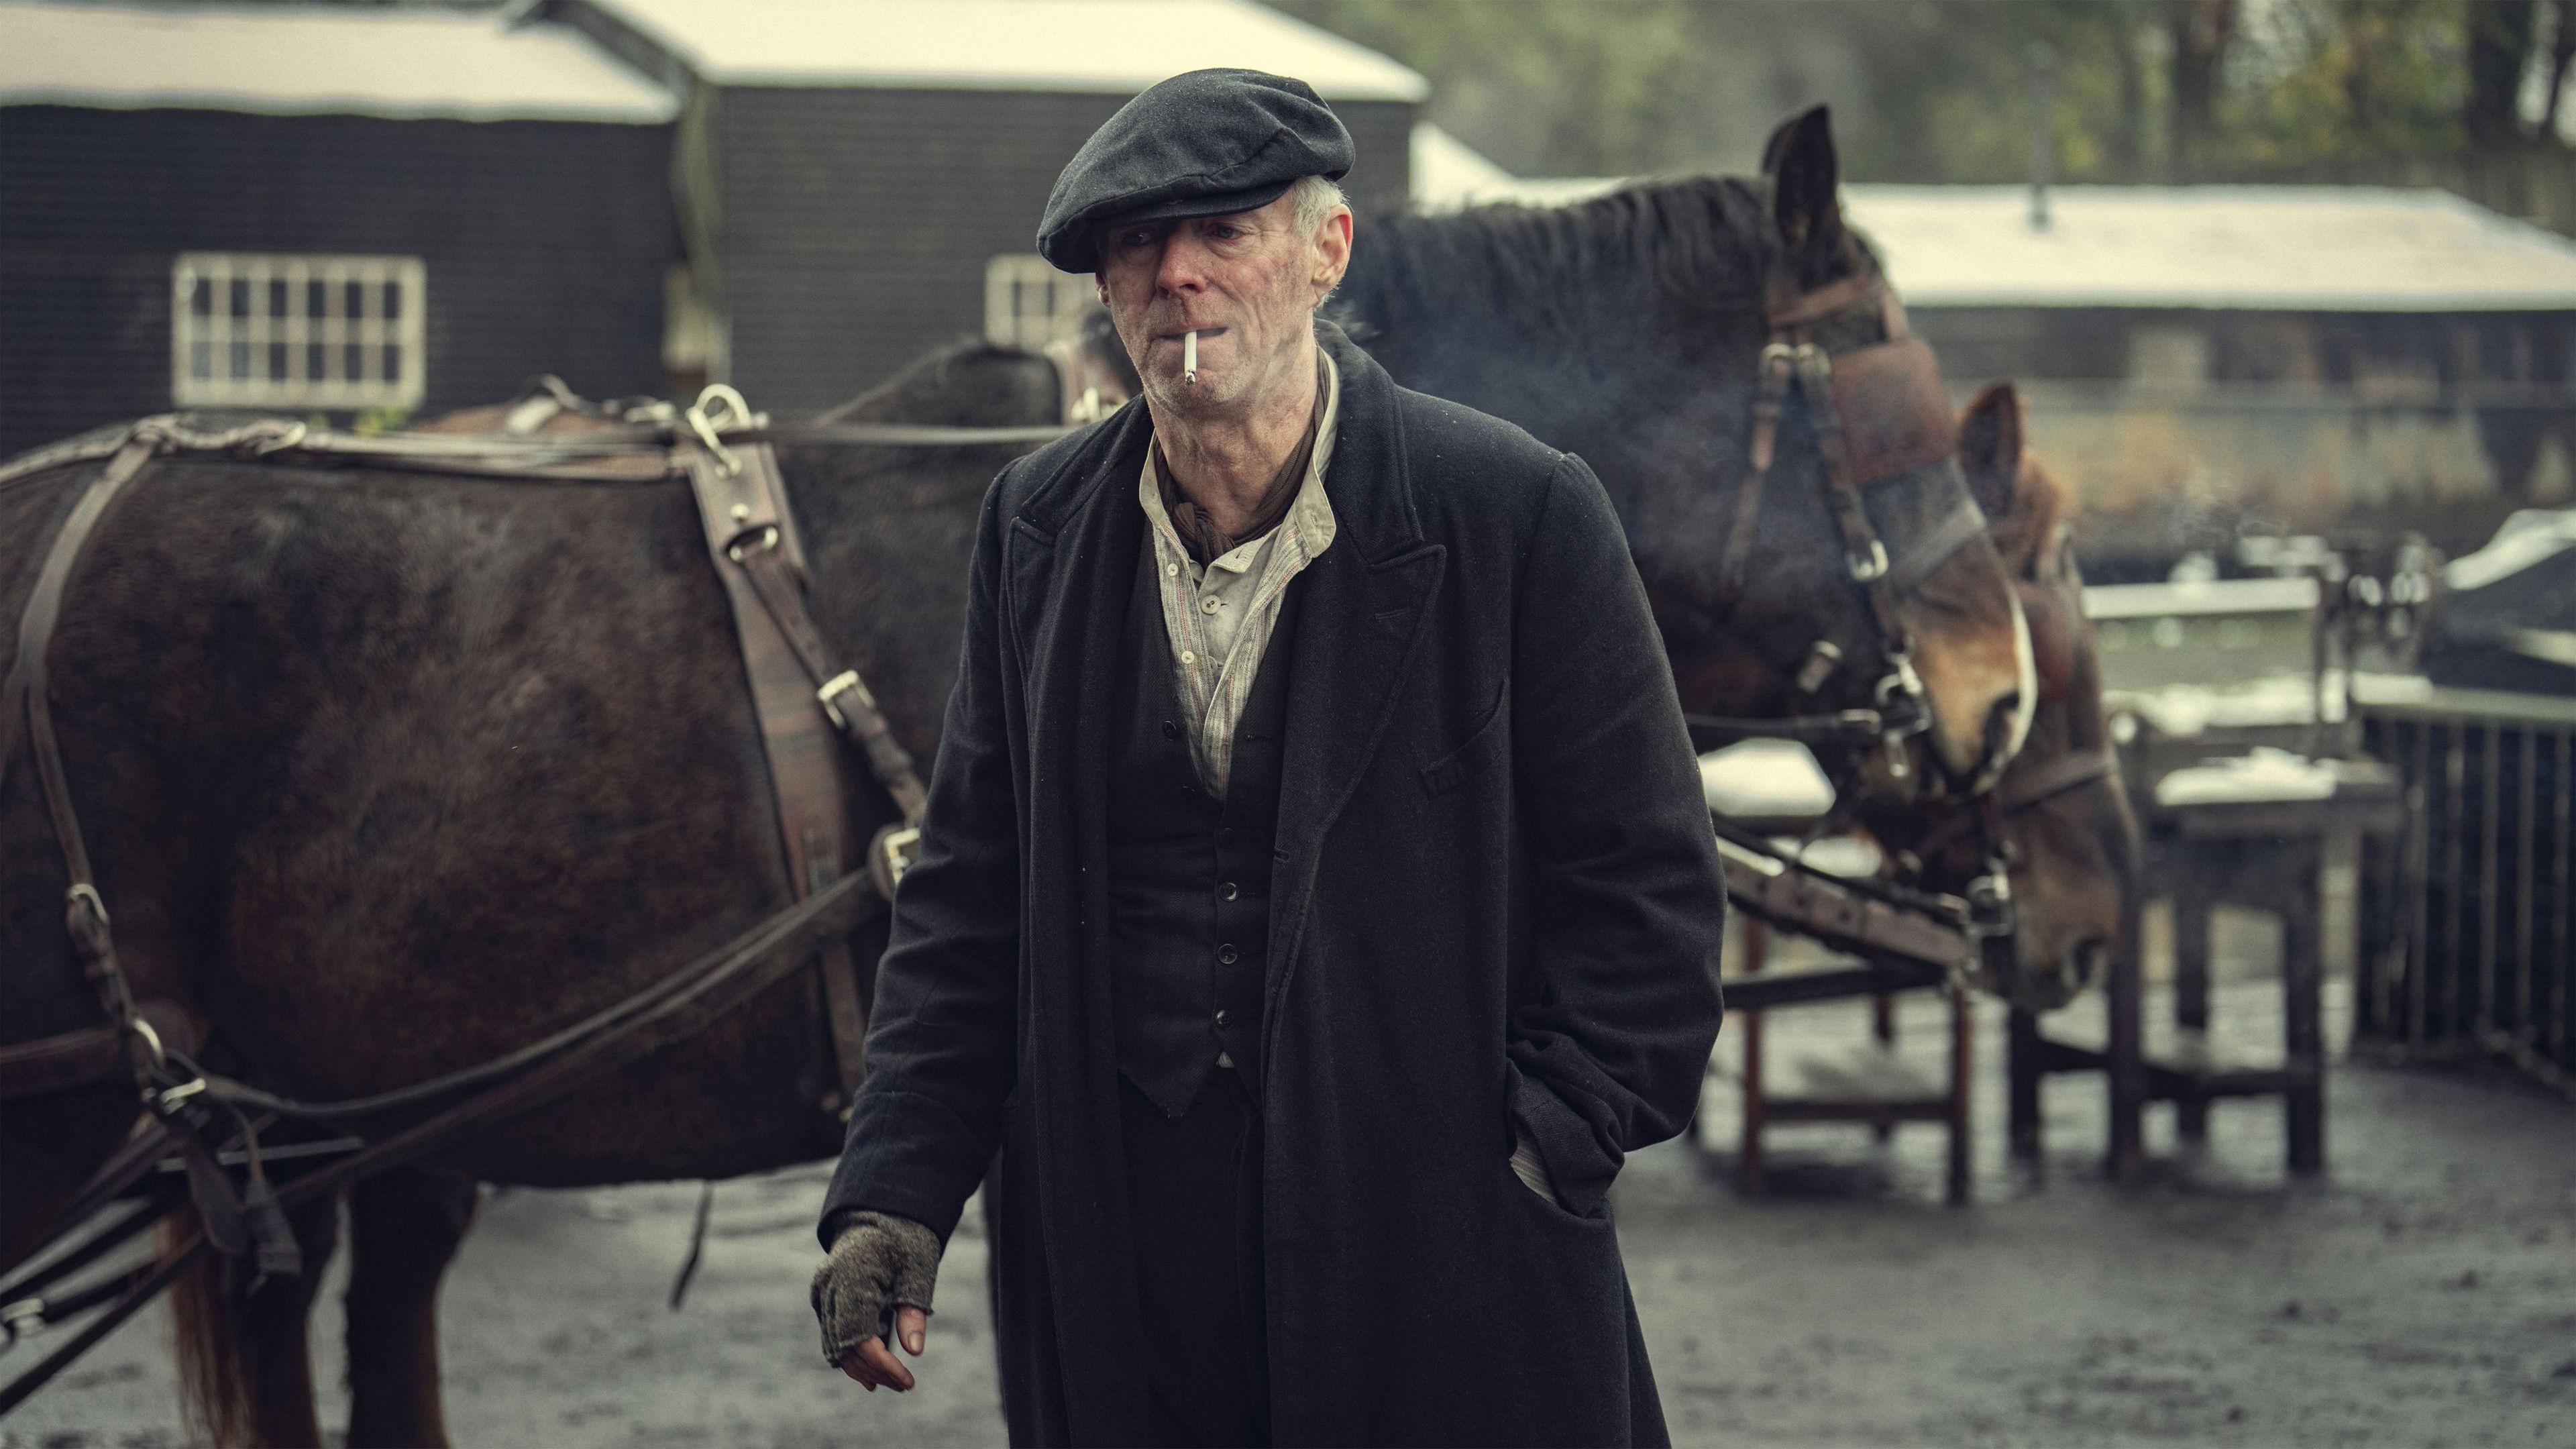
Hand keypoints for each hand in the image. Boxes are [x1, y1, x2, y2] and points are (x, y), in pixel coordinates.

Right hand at [810, 1211, 941, 1391]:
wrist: (879, 1215)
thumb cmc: (904, 1241)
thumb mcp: (919, 1270)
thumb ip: (914, 1310)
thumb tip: (914, 1350)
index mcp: (853, 1278)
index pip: (860, 1338)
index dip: (883, 1365)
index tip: (908, 1381)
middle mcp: (829, 1288)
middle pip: (845, 1347)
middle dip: (875, 1371)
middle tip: (905, 1385)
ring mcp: (821, 1293)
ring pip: (834, 1346)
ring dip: (862, 1368)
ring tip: (892, 1382)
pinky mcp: (822, 1298)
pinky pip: (832, 1335)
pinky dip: (850, 1354)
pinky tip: (873, 1372)